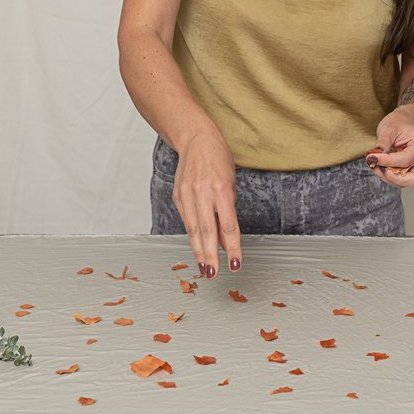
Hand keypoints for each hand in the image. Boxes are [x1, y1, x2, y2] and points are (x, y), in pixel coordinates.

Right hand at [172, 135, 241, 276]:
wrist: (195, 139)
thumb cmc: (218, 158)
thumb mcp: (230, 182)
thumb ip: (228, 211)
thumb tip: (226, 239)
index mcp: (220, 189)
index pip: (228, 225)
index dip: (232, 247)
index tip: (235, 263)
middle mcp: (202, 193)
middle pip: (207, 231)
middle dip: (210, 255)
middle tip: (213, 274)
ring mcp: (187, 195)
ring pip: (193, 230)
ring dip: (199, 251)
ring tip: (204, 269)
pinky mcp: (178, 196)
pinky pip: (187, 220)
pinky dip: (193, 236)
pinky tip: (197, 249)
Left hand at [367, 109, 413, 187]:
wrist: (404, 123)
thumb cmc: (398, 123)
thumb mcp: (388, 128)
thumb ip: (383, 143)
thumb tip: (375, 157)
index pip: (405, 160)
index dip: (387, 161)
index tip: (371, 158)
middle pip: (413, 180)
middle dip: (392, 177)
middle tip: (377, 166)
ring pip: (404, 183)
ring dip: (386, 177)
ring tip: (374, 163)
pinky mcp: (409, 172)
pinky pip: (399, 181)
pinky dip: (386, 176)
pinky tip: (378, 165)